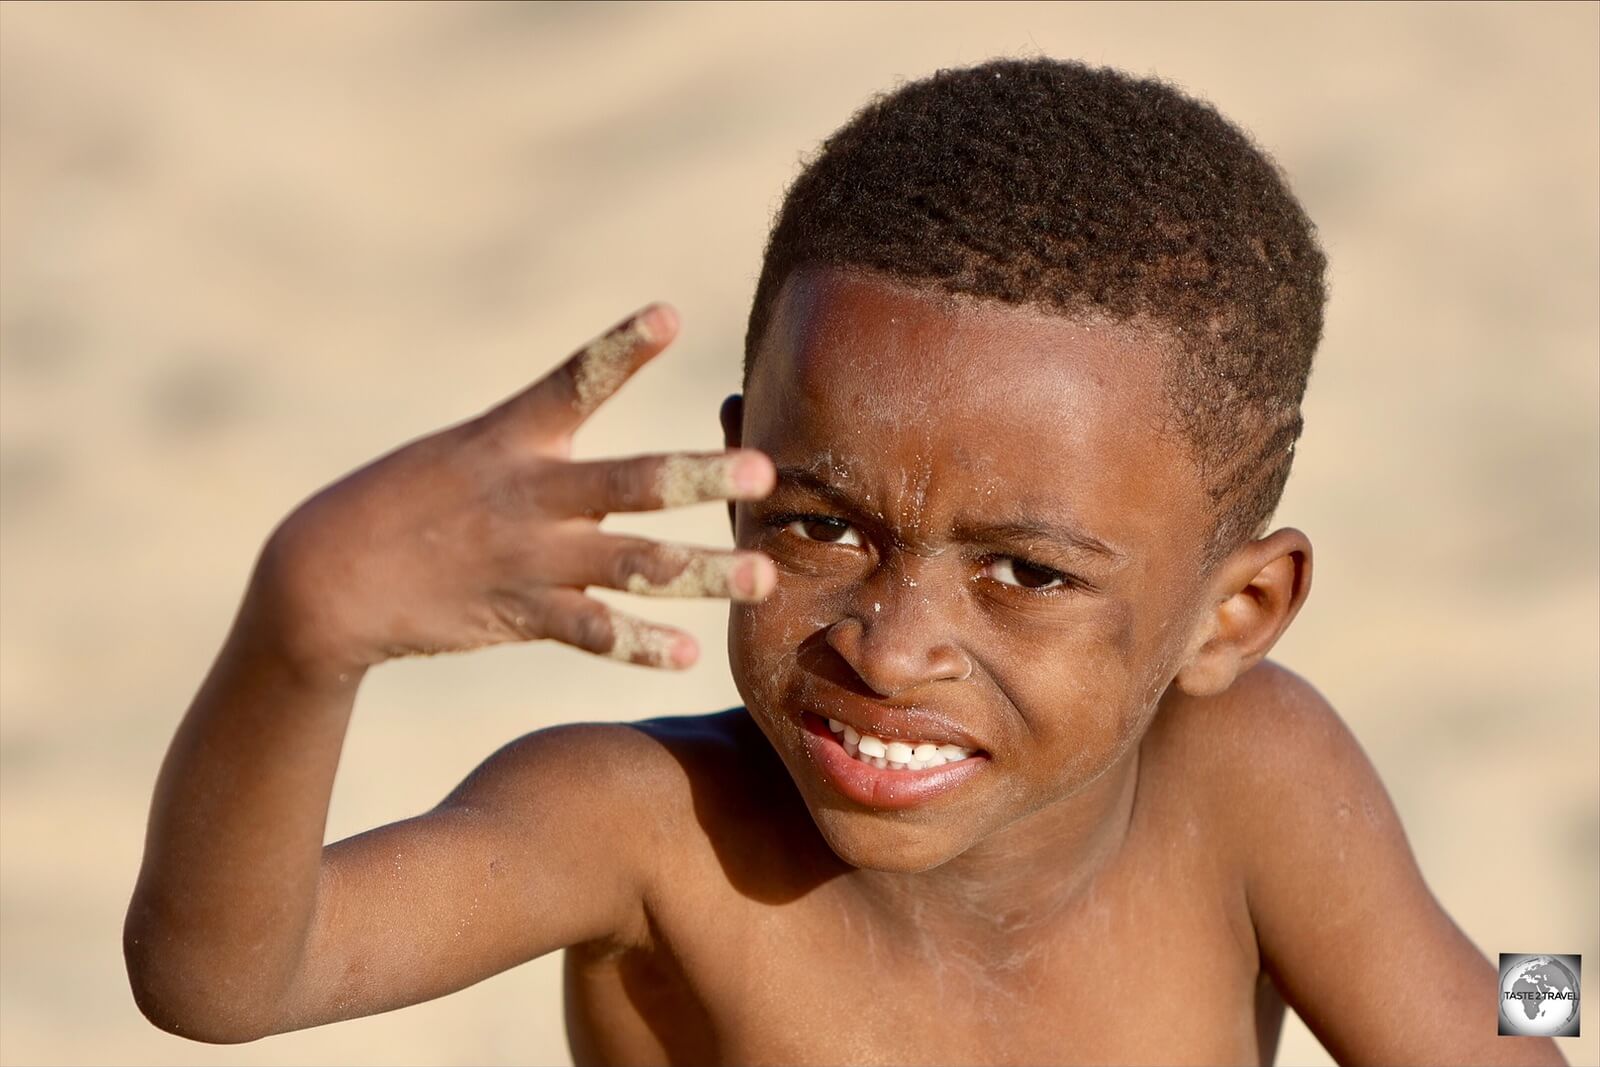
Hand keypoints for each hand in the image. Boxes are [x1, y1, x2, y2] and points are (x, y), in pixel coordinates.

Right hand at [254, 303, 775, 676]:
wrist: (324, 575)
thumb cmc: (402, 503)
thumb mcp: (464, 451)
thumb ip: (536, 437)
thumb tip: (587, 401)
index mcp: (511, 438)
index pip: (574, 379)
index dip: (620, 346)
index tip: (668, 314)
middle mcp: (528, 492)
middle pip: (631, 482)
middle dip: (699, 478)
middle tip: (762, 474)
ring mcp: (527, 556)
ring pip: (631, 563)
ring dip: (700, 572)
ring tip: (761, 577)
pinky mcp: (518, 612)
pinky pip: (591, 631)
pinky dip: (638, 644)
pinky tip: (686, 655)